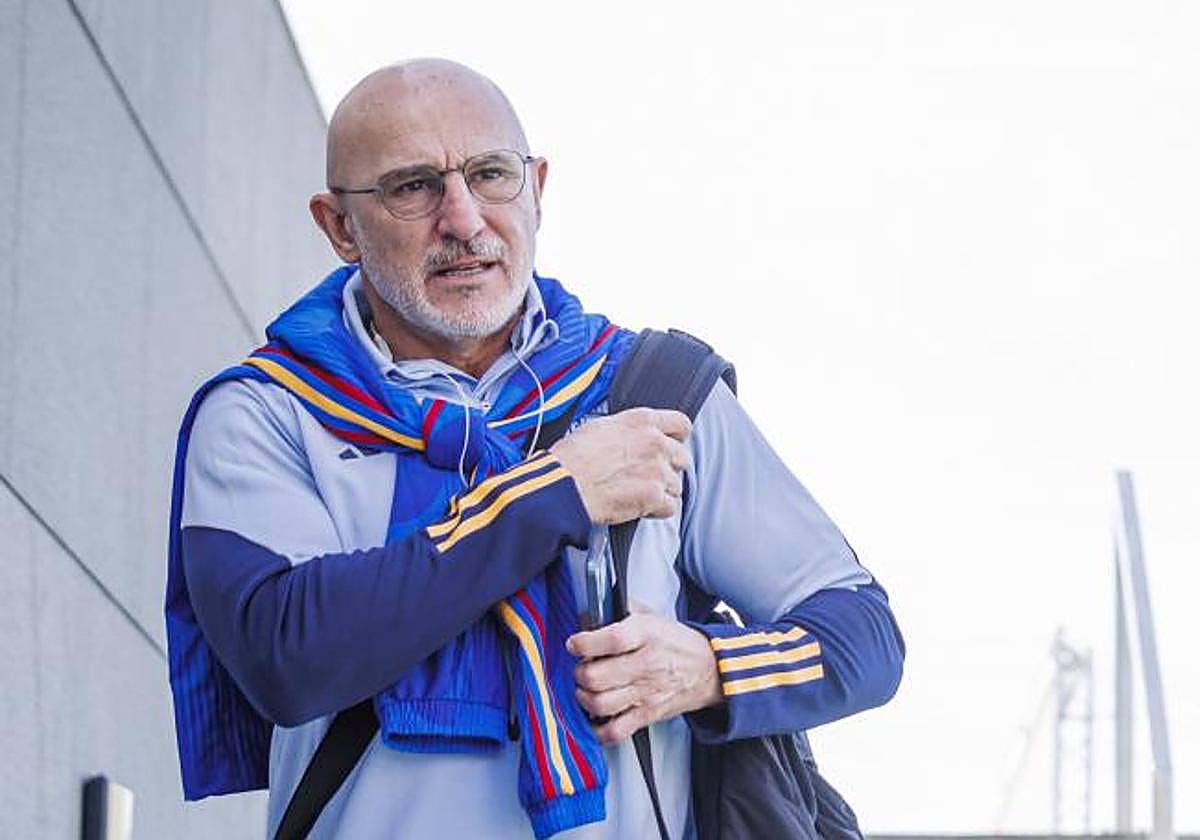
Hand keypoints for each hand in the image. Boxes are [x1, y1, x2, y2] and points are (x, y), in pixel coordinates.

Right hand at [550, 408, 690, 523]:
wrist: (563, 485)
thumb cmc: (571, 457)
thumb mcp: (599, 427)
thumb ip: (626, 429)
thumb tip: (632, 436)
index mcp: (642, 421)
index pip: (681, 424)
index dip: (677, 438)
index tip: (670, 447)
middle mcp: (654, 443)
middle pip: (681, 457)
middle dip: (667, 469)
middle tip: (646, 476)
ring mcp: (657, 470)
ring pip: (675, 485)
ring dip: (660, 491)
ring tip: (635, 494)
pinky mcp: (654, 497)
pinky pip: (669, 507)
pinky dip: (656, 511)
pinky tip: (637, 507)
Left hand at [566, 603, 723, 743]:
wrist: (709, 670)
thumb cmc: (676, 643)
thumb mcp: (652, 616)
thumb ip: (621, 610)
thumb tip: (590, 611)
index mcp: (647, 635)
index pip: (611, 640)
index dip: (585, 644)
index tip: (574, 644)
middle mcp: (646, 665)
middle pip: (597, 677)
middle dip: (580, 673)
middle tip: (582, 668)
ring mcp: (647, 693)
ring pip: (600, 705)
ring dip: (584, 698)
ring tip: (587, 689)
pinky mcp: (648, 715)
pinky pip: (615, 731)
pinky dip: (598, 730)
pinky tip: (596, 717)